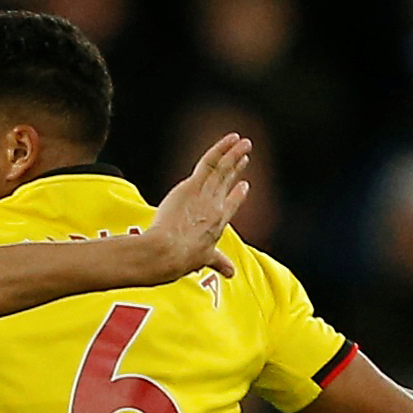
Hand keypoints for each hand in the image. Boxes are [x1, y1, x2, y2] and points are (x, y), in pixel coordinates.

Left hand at [135, 132, 249, 282]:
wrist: (167, 253)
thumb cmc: (179, 260)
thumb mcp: (203, 261)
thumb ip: (218, 262)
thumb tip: (231, 273)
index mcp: (218, 225)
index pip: (230, 205)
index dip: (237, 195)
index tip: (243, 186)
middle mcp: (215, 208)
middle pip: (228, 183)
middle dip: (237, 168)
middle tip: (245, 156)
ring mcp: (205, 195)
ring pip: (222, 169)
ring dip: (234, 154)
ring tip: (244, 142)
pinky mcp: (193, 186)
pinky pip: (210, 163)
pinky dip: (221, 149)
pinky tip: (231, 139)